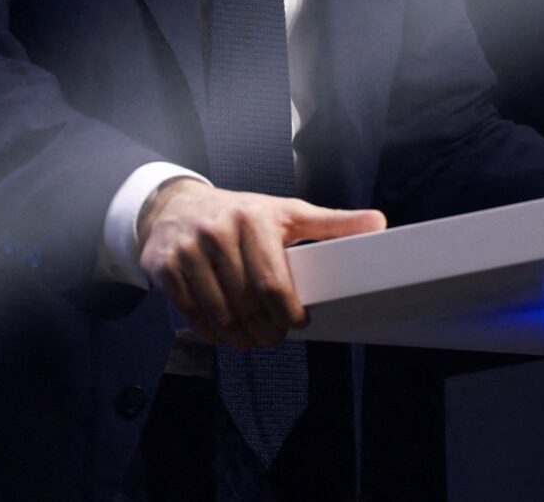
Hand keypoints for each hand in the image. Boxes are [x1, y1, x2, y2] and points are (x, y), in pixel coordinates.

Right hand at [135, 178, 385, 347]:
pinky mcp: (164, 266)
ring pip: (220, 315)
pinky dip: (210, 333)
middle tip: (273, 336)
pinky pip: (191, 315)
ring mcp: (188, 249)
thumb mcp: (287, 213)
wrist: (177, 206)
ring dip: (239, 338)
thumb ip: (332, 223)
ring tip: (250, 338)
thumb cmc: (241, 214)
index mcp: (254, 218)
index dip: (288, 314)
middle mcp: (218, 231)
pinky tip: (222, 332)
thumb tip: (380, 223)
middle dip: (265, 331)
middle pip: (248, 305)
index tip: (297, 322)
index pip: (274, 284)